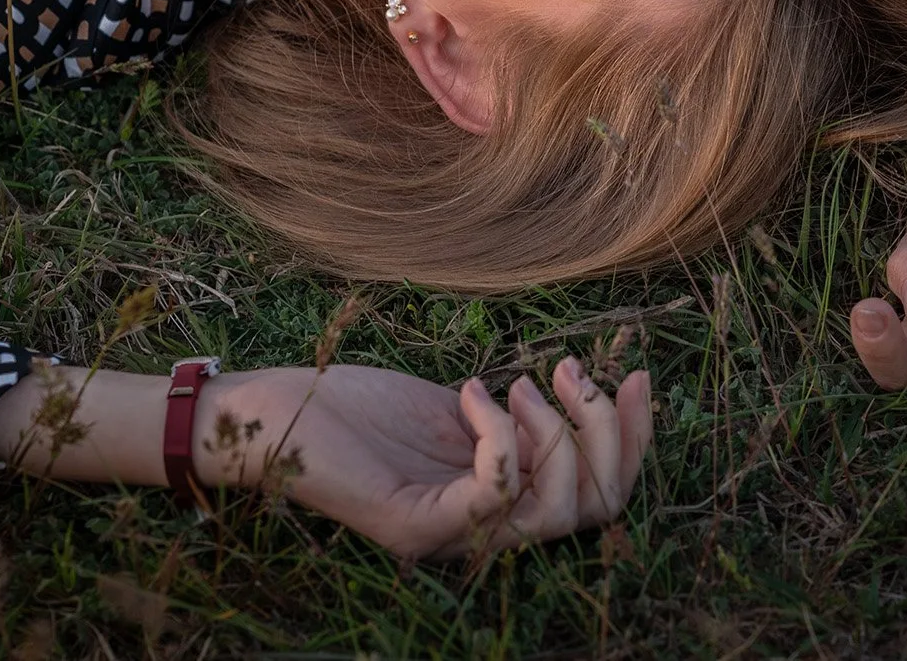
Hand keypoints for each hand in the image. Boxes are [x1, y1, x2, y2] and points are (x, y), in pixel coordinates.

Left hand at [197, 357, 651, 558]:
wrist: (271, 415)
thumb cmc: (355, 409)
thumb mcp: (454, 408)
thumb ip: (513, 419)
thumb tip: (581, 394)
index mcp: (500, 505)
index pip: (600, 497)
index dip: (633, 439)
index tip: (635, 374)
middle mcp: (482, 532)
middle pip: (596, 507)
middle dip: (608, 430)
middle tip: (571, 373)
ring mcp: (450, 534)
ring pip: (557, 509)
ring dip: (555, 430)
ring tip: (516, 382)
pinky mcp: (414, 525)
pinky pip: (494, 493)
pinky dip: (498, 432)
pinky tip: (468, 391)